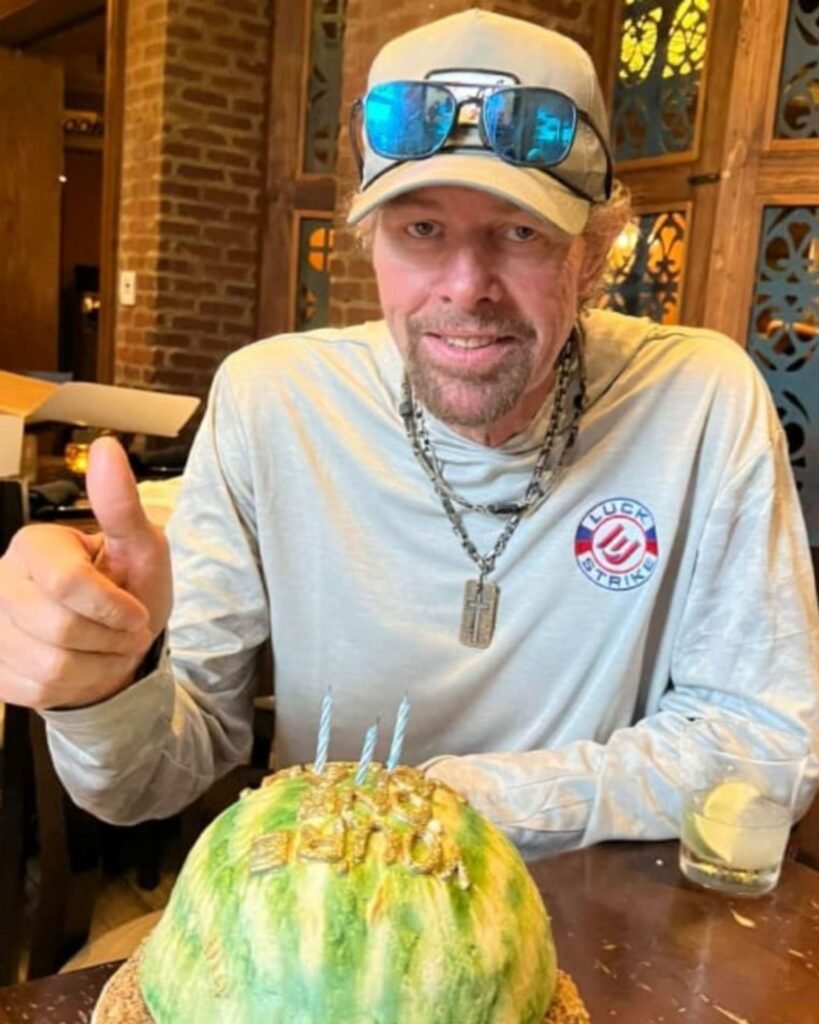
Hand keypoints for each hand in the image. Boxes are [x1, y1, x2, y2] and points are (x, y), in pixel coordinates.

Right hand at [0, 437, 172, 708]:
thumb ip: (122, 505)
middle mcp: (1, 582)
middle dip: (109, 638)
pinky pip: (39, 690)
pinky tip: (87, 665)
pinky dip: (78, 685)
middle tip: (128, 632)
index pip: (66, 583)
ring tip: (110, 648)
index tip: (137, 612)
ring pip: (49, 665)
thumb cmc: (131, 589)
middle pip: (57, 628)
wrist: (119, 643)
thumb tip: (106, 448)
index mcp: (34, 545)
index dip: (112, 607)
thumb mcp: (142, 547)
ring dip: (98, 664)